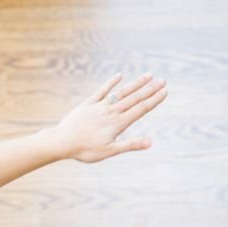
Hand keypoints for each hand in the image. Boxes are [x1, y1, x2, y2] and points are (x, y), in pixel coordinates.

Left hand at [46, 72, 167, 162]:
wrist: (62, 142)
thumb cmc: (85, 150)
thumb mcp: (109, 151)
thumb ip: (130, 145)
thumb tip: (150, 142)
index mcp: (118, 123)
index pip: (141, 109)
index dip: (154, 100)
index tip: (165, 91)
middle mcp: (111, 112)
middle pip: (134, 98)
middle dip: (150, 89)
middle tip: (163, 80)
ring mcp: (100, 106)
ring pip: (122, 92)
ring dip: (136, 84)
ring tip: (148, 75)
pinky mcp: (88, 104)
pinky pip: (102, 91)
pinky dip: (111, 83)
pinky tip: (120, 75)